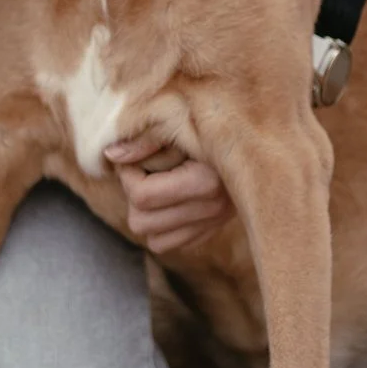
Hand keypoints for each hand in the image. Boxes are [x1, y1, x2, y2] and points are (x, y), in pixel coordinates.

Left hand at [105, 131, 233, 253]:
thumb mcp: (180, 123)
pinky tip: (169, 198)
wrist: (255, 144)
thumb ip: (145, 140)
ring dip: (146, 214)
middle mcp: (211, 209)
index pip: (142, 196)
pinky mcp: (212, 230)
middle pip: (141, 223)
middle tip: (143, 170)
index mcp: (205, 181)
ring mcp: (213, 224)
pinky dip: (162, 226)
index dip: (127, 174)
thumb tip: (110, 156)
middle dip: (133, 195)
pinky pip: (171, 244)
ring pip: (154, 240)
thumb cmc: (212, 125)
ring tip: (155, 185)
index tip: (134, 156)